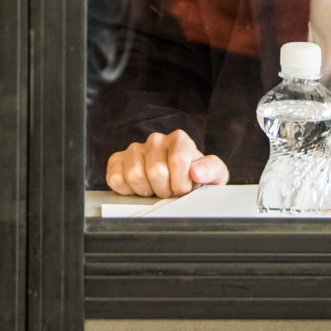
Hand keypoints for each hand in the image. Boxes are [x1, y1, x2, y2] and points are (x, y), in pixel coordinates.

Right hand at [105, 130, 228, 197]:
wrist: (176, 183)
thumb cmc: (195, 179)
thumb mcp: (214, 175)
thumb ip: (212, 170)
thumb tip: (196, 172)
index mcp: (179, 140)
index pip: (178, 160)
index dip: (181, 183)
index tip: (184, 189)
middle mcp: (156, 140)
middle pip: (156, 171)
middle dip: (164, 190)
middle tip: (169, 191)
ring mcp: (135, 149)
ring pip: (134, 175)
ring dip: (147, 191)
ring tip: (155, 189)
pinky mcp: (117, 161)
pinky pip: (115, 179)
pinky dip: (127, 190)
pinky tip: (138, 188)